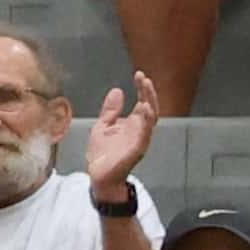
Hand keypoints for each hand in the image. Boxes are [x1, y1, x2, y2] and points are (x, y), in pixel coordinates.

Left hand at [85, 73, 160, 192]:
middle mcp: (139, 131)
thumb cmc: (103, 153)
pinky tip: (143, 110)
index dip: (143, 89)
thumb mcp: (103, 126)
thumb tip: (118, 90)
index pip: (143, 102)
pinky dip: (145, 122)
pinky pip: (143, 135)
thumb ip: (110, 110)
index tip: (139, 74)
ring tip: (146, 90)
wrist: (98, 175)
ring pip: (150, 121)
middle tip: (144, 79)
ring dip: (149, 105)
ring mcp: (139, 140)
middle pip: (150, 108)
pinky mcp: (135, 150)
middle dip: (149, 93)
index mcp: (133, 124)